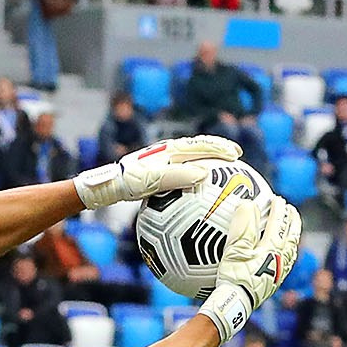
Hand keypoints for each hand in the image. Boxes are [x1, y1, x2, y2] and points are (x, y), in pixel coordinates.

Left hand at [73, 134, 242, 210]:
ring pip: (191, 163)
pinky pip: (182, 180)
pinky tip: (200, 202)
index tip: (236, 154)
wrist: (109, 186)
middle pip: (199, 149)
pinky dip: (194, 185)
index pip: (200, 144)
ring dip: (208, 168)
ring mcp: (164, 165)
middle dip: (218, 153)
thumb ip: (177, 175)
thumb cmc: (129, 182)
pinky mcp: (159, 178)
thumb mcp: (153, 179)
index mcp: (170, 149)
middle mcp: (169, 154)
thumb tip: (204, 174)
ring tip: (222, 179)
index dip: (220, 148)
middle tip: (237, 160)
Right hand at [200, 193, 301, 337]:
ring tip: (291, 231)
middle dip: (292, 222)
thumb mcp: (234, 249)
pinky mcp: (273, 283)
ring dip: (292, 237)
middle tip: (291, 211)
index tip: (276, 199)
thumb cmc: (233, 278)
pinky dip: (287, 254)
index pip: (277, 224)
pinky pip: (285, 264)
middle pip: (290, 237)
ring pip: (291, 251)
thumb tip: (249, 204)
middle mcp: (279, 260)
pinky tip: (282, 255)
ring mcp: (278, 273)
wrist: (235, 305)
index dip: (277, 210)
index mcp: (271, 249)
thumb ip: (242, 226)